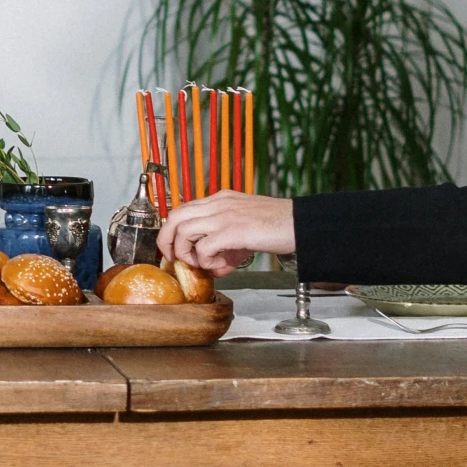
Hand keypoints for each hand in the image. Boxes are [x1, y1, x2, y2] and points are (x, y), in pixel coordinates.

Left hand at [160, 191, 295, 275]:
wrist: (300, 223)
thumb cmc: (277, 226)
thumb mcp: (244, 232)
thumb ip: (225, 247)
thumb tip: (213, 267)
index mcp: (220, 200)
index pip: (183, 209)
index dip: (172, 230)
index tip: (173, 249)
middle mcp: (219, 203)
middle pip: (175, 216)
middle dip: (167, 240)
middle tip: (174, 258)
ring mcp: (225, 215)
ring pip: (183, 230)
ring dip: (186, 252)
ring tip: (202, 263)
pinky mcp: (233, 231)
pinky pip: (204, 247)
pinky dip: (206, 261)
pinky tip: (220, 266)